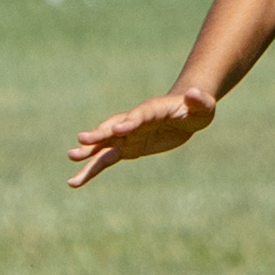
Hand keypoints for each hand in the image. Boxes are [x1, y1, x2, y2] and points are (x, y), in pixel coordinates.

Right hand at [68, 87, 215, 184]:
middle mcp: (134, 121)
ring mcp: (128, 135)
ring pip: (104, 146)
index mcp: (152, 110)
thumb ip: (199, 101)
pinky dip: (92, 168)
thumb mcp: (203, 106)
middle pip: (114, 128)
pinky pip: (106, 159)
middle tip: (81, 141)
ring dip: (88, 156)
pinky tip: (77, 180)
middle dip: (99, 135)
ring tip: (71, 164)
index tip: (118, 130)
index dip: (129, 122)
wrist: (185, 113)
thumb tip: (193, 94)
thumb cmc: (196, 108)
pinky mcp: (127, 147)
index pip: (138, 116)